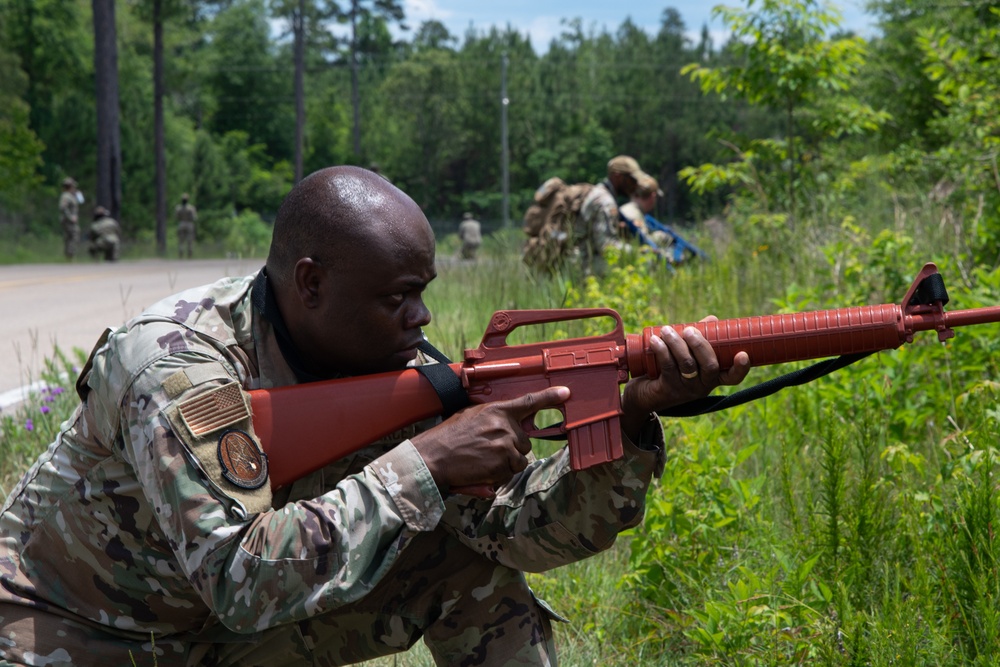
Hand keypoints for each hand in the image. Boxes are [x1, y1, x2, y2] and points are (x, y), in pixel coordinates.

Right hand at [411, 386, 570, 494]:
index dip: (550, 397)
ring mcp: (505, 445)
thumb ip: (492, 418)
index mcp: (497, 410)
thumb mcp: (470, 416)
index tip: (566, 393)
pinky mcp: (502, 464)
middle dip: (511, 448)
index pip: (529, 402)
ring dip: (506, 464)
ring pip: (520, 459)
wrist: (433, 456)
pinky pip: (511, 473)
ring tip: (483, 461)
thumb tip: (506, 425)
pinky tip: (482, 470)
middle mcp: (505, 426)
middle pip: (525, 441)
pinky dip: (500, 476)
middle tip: (488, 450)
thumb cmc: (448, 437)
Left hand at [620, 317, 749, 439]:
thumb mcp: (686, 355)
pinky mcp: (667, 389)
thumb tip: (713, 320)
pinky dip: (662, 350)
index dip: (741, 368)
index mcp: (711, 378)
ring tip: (666, 330)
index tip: (743, 354)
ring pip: (687, 364)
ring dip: (677, 343)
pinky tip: (655, 340)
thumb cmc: (668, 370)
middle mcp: (702, 386)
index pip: (733, 378)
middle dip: (700, 345)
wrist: (642, 395)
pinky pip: (667, 366)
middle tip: (689, 330)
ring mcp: (685, 389)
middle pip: (710, 366)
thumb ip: (700, 337)